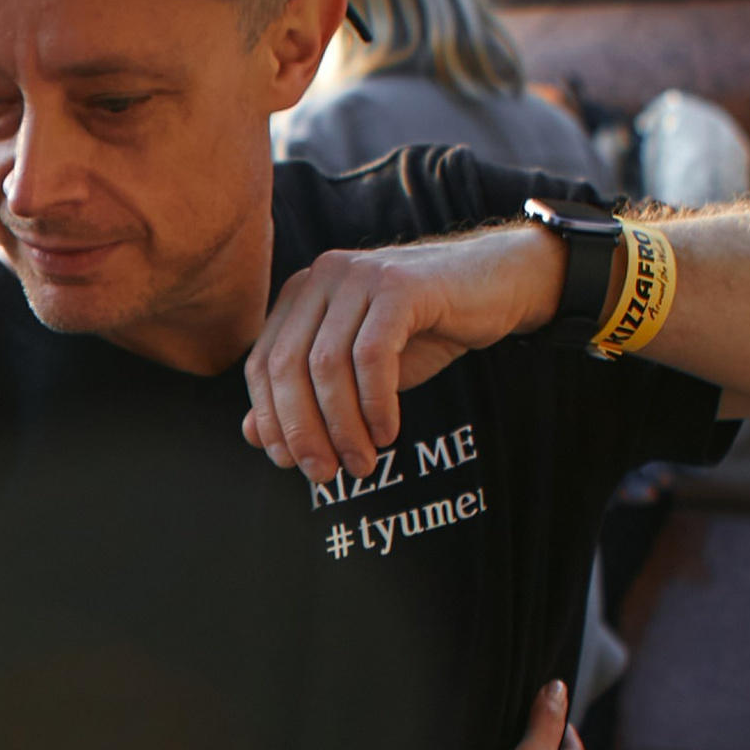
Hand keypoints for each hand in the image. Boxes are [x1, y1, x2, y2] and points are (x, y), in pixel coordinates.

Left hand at [242, 227, 559, 480]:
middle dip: (302, 430)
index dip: (270, 420)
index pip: (262, 364)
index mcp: (300, 295)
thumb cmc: (423, 331)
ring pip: (327, 365)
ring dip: (342, 426)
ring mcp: (359, 276)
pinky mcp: (399, 284)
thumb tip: (253, 437)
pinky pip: (372, 355)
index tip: (291, 463)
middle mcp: (321, 277)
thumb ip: (308, 398)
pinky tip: (388, 430)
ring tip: (362, 461)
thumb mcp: (358, 372)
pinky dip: (376, 403)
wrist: (495, 286)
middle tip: (325, 473)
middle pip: (287, 367)